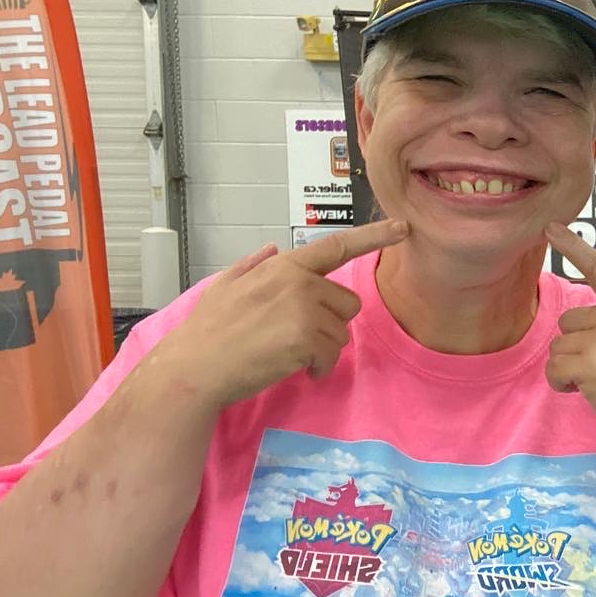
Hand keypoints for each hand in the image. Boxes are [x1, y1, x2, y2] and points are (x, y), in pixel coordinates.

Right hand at [150, 219, 409, 409]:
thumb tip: (271, 249)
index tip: (402, 228)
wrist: (193, 367)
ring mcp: (303, 309)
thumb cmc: (207, 330)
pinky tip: (294, 368)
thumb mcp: (225, 286)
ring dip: (322, 349)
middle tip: (296, 337)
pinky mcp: (305, 338)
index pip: (336, 246)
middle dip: (329, 323)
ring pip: (341, 332)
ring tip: (289, 354)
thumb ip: (253, 265)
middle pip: (347, 303)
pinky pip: (332, 356)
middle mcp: (298, 282)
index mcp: (283, 266)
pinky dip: (319, 368)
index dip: (373, 236)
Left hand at [544, 222, 595, 437]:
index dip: (574, 247)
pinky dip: (561, 384)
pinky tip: (584, 391)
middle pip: (568, 321)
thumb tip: (579, 325)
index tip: (551, 227)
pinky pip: (554, 368)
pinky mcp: (589, 364)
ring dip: (570, 368)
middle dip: (576, 346)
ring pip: (558, 346)